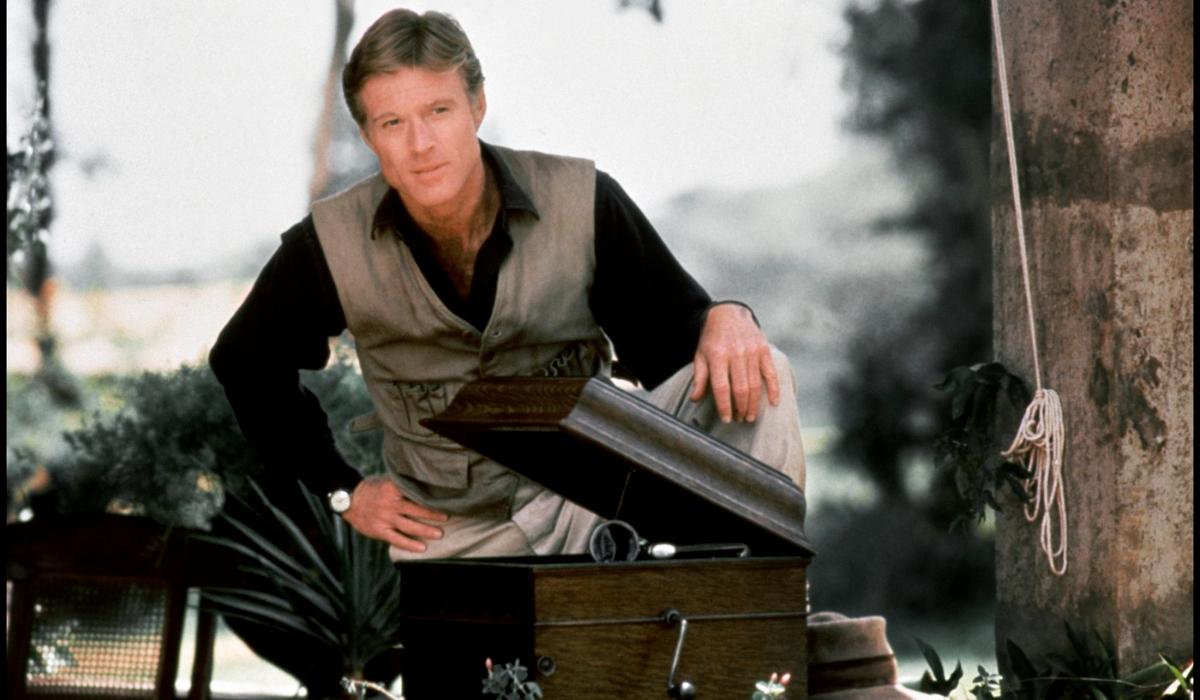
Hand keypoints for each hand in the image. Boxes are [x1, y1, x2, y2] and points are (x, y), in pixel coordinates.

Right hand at [341, 475, 448, 552]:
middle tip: (447, 517)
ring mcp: (385, 518)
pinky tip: (422, 548)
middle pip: (416, 510)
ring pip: (409, 526)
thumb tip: (423, 486)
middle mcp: (390, 504)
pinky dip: (410, 545)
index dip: (430, 497)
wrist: (347, 500)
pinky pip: (397, 539)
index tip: (444, 500)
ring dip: (426, 530)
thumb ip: (401, 485)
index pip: (415, 493)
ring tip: (440, 534)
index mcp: (393, 488)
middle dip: (433, 514)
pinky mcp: (380, 531)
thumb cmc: (371, 489)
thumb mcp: (386, 481)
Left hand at [689, 303, 779, 422]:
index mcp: (717, 356)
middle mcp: (736, 354)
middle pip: (740, 388)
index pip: (721, 387)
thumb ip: (699, 378)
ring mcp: (752, 352)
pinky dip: (774, 389)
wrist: (729, 313)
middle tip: (739, 419)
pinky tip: (773, 403)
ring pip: (755, 384)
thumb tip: (695, 399)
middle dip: (740, 408)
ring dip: (753, 404)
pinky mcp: (764, 350)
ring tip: (750, 416)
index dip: (724, 406)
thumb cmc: (712, 339)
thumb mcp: (700, 355)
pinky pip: (771, 373)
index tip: (727, 419)